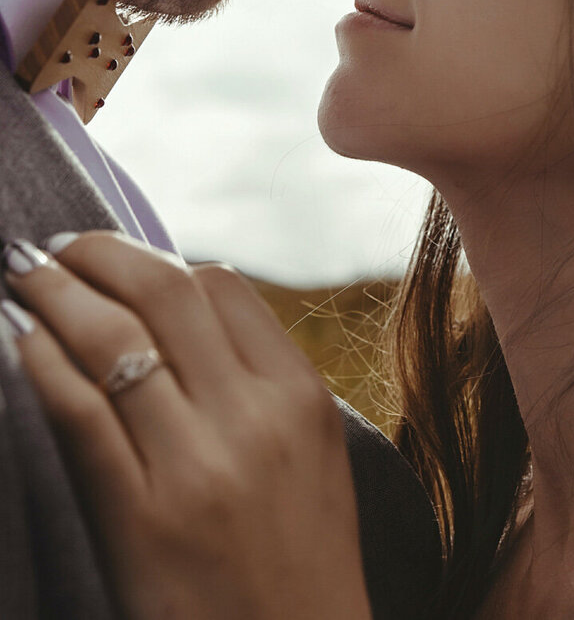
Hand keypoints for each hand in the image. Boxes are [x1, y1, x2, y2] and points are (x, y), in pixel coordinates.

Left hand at [1, 233, 371, 619]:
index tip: (122, 266)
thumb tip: (183, 308)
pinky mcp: (139, 520)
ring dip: (55, 290)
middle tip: (58, 246)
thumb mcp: (313, 453)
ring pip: (113, 337)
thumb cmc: (302, 559)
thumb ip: (260, 379)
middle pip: (164, 291)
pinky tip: (15, 337)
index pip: (220, 286)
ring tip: (23, 272)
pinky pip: (78, 411)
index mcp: (299, 396)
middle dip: (100, 253)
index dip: (161, 265)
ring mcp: (195, 468)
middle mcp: (251, 418)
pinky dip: (39, 361)